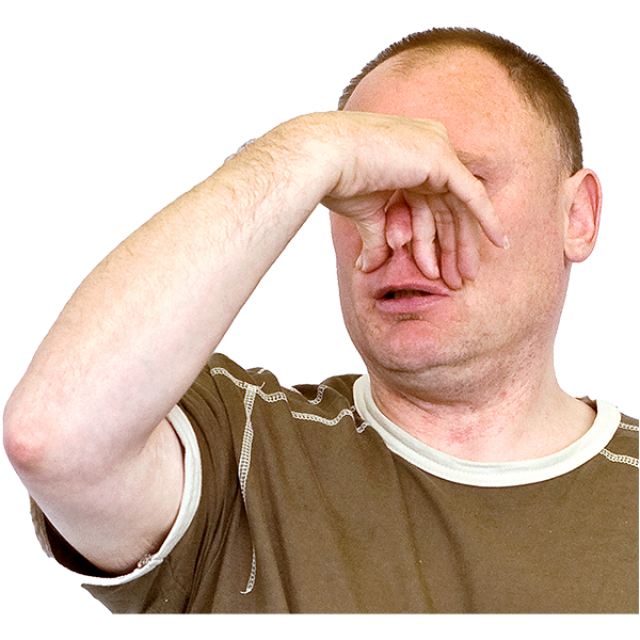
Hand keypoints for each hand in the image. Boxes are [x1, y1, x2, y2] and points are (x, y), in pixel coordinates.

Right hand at [320, 112, 507, 287]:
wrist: (326, 159)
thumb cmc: (338, 182)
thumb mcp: (366, 214)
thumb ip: (379, 237)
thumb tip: (371, 267)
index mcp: (409, 158)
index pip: (429, 203)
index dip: (435, 239)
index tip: (438, 269)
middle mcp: (427, 148)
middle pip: (446, 207)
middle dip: (451, 247)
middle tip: (457, 280)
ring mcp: (436, 149)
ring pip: (458, 207)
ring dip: (461, 246)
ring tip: (462, 279)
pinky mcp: (441, 158)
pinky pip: (472, 195)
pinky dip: (487, 220)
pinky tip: (499, 243)